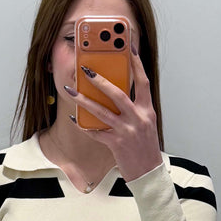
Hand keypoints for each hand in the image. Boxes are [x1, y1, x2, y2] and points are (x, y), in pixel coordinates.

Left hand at [66, 45, 162, 181]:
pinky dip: (84, 125)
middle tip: (86, 69)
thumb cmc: (145, 147)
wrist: (149, 172)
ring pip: (102, 111)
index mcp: (147, 111)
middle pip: (118, 94)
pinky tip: (74, 118)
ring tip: (71, 91)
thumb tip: (115, 93)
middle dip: (100, 80)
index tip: (128, 48)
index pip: (143, 82)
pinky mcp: (116, 144)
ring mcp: (127, 131)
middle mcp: (139, 119)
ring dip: (84, 100)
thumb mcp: (145, 124)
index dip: (136, 64)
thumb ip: (134, 109)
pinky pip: (96, 132)